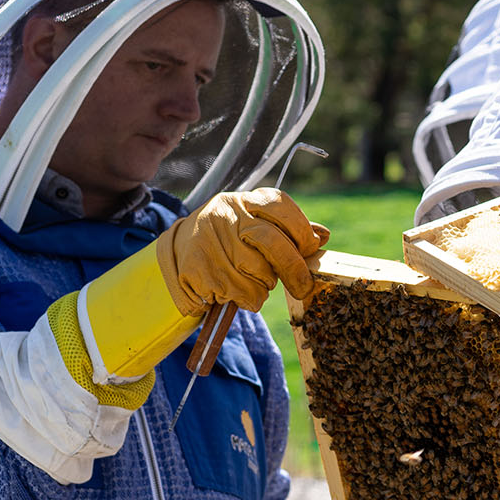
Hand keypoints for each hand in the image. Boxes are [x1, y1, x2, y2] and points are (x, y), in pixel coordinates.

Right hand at [156, 187, 329, 312]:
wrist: (177, 251)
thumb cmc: (229, 238)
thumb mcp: (255, 223)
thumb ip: (289, 229)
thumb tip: (322, 236)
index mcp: (243, 201)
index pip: (281, 206)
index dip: (301, 231)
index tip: (309, 249)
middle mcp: (225, 215)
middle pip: (272, 242)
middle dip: (294, 268)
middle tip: (302, 287)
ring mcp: (208, 241)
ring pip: (259, 273)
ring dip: (264, 286)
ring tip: (252, 281)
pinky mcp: (198, 269)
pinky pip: (241, 293)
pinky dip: (247, 299)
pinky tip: (235, 290)